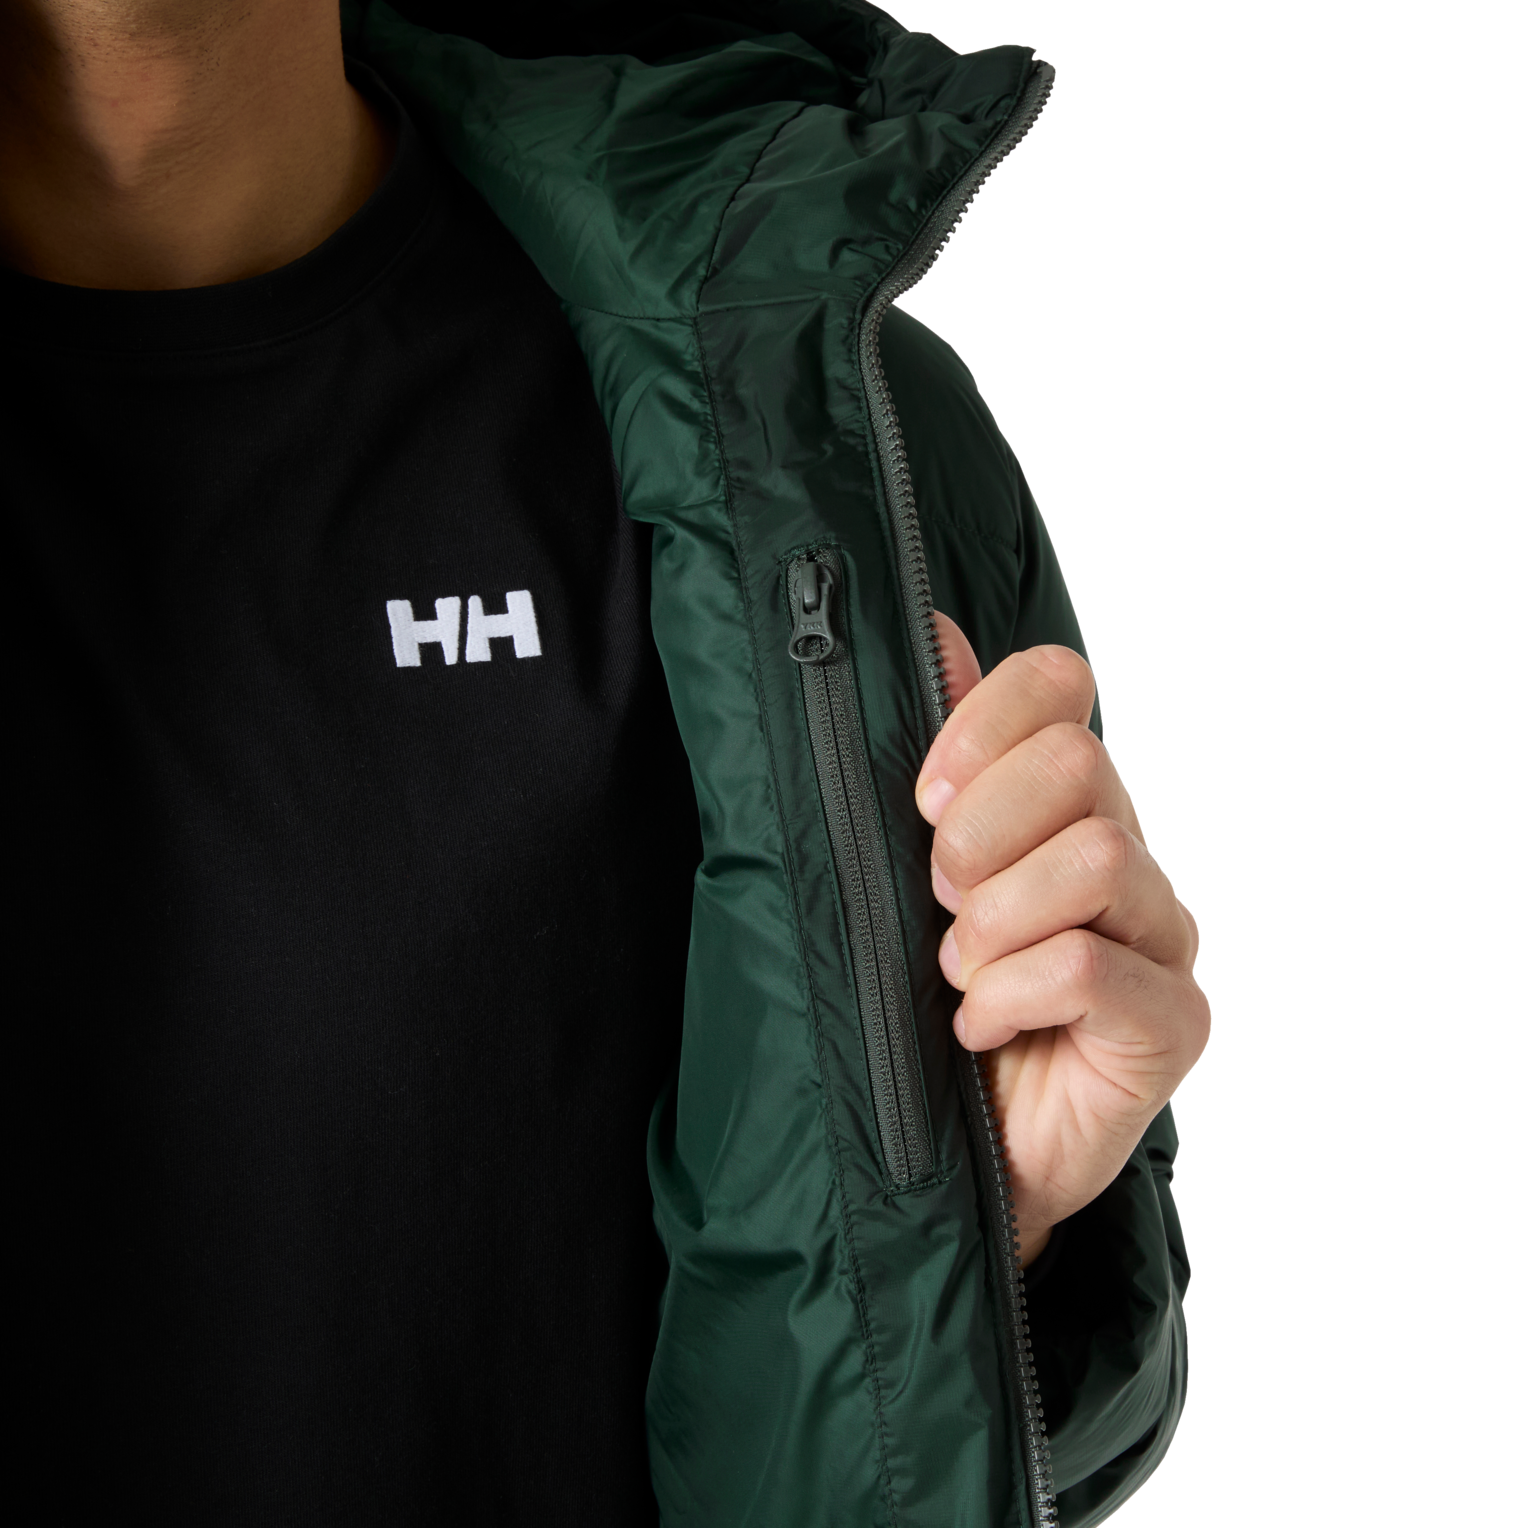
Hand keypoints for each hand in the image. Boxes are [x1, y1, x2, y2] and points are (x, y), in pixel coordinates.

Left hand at [916, 616, 1209, 1265]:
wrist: (957, 1153)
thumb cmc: (932, 1002)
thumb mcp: (911, 874)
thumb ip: (939, 757)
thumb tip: (931, 628)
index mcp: (1064, 804)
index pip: (1060, 685)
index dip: (985, 718)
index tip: (923, 795)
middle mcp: (1128, 855)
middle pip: (1077, 765)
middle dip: (978, 832)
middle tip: (938, 901)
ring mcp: (1161, 937)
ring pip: (1095, 858)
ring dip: (995, 921)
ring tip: (959, 973)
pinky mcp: (1173, 1021)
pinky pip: (1091, 965)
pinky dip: (1009, 994)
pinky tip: (979, 1027)